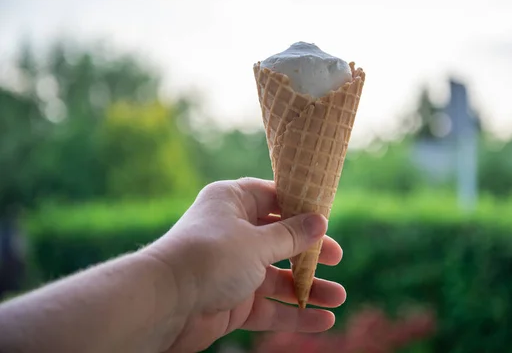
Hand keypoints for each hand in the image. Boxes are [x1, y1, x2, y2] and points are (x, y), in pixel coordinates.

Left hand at [145, 178, 345, 351]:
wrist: (164, 304)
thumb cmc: (210, 258)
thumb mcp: (257, 242)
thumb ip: (291, 235)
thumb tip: (319, 222)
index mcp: (233, 202)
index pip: (273, 197)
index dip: (301, 207)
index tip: (326, 217)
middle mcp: (234, 232)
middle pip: (280, 239)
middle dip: (309, 252)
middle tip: (336, 257)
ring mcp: (234, 269)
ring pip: (278, 277)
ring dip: (307, 287)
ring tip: (338, 297)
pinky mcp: (233, 301)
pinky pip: (270, 307)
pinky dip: (294, 314)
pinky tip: (322, 321)